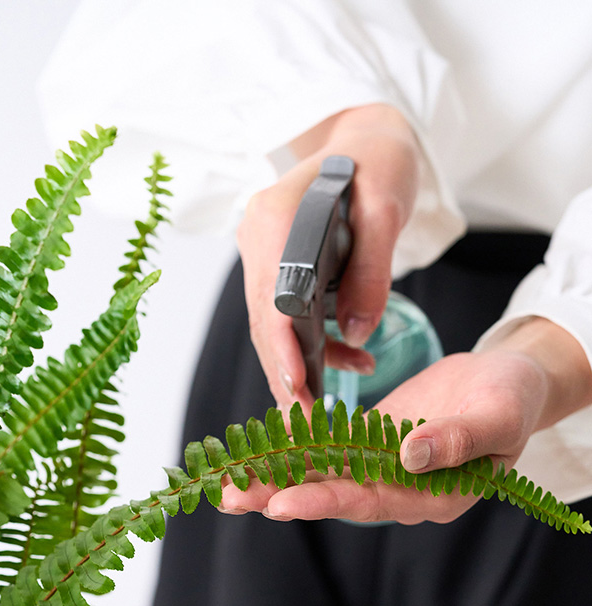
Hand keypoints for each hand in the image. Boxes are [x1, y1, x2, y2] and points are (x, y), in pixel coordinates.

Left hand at [219, 318, 591, 524]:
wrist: (509, 381)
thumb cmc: (513, 399)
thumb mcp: (498, 416)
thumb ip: (459, 441)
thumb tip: (410, 457)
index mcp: (432, 495)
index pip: (371, 500)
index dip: (326, 500)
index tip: (282, 504)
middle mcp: (399, 488)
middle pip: (332, 493)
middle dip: (279, 494)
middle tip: (229, 498)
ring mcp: (381, 465)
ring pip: (321, 472)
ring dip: (274, 475)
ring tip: (225, 481)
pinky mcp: (368, 440)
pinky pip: (326, 445)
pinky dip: (292, 445)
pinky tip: (255, 445)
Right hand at [236, 104, 420, 414]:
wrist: (368, 140)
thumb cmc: (379, 161)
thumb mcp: (386, 209)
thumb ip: (372, 271)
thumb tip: (358, 332)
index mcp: (275, 219)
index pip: (270, 298)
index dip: (281, 348)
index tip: (296, 388)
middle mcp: (258, 239)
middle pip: (265, 321)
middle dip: (285, 374)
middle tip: (304, 426)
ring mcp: (264, 255)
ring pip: (274, 327)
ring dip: (300, 367)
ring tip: (327, 409)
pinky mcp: (278, 269)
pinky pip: (289, 318)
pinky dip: (316, 346)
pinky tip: (352, 358)